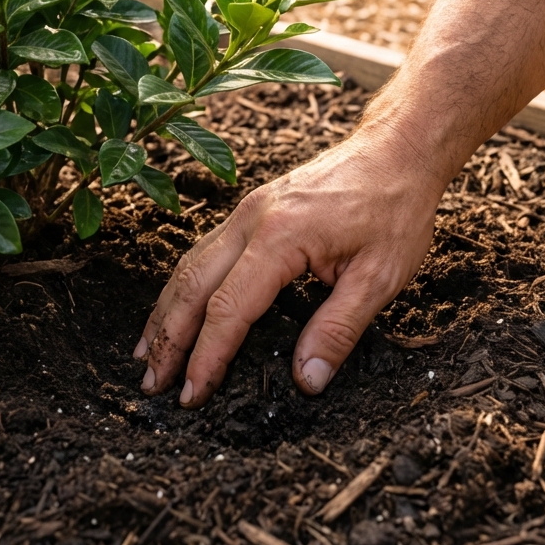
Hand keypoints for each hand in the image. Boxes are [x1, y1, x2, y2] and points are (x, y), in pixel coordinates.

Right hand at [133, 120, 446, 406]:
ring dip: (167, 310)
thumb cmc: (394, 206)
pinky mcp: (254, 207)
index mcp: (281, 237)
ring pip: (191, 263)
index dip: (207, 357)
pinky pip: (207, 249)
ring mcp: (249, 209)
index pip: (229, 309)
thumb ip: (338, 330)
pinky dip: (185, 284)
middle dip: (168, 337)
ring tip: (147, 353)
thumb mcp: (380, 276)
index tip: (192, 395)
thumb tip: (307, 381)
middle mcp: (252, 219)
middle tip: (152, 385)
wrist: (397, 148)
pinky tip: (179, 305)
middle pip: (193, 284)